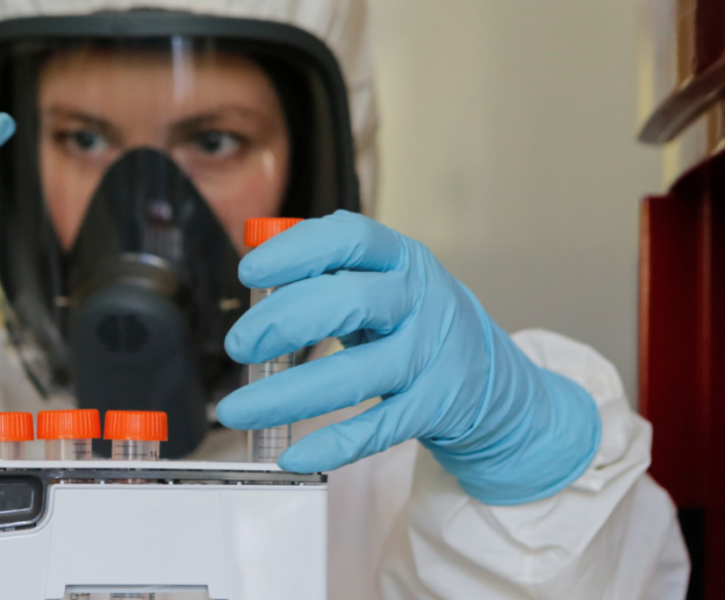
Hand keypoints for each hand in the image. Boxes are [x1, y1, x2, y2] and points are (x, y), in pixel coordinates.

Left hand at [218, 211, 600, 504]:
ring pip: (356, 375)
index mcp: (399, 259)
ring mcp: (429, 356)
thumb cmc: (412, 321)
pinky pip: (380, 428)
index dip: (296, 251)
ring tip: (237, 410)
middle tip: (239, 345)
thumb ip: (325, 270)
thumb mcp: (380, 280)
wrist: (491, 378)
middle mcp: (419, 301)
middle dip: (283, 322)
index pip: (349, 238)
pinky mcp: (434, 407)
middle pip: (348, 301)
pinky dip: (334, 444)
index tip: (250, 271)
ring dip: (288, 395)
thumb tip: (257, 263)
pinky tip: (294, 454)